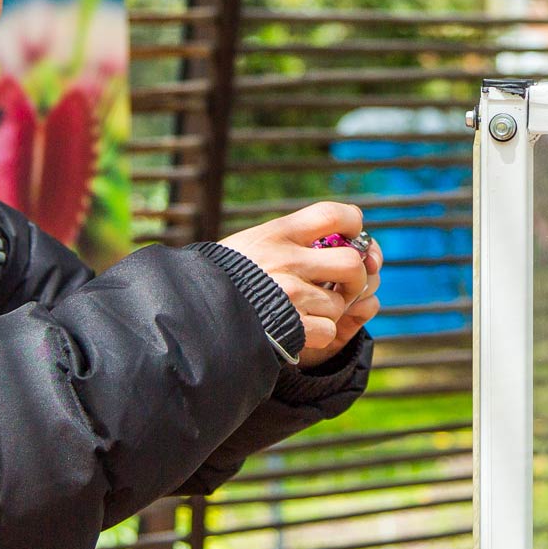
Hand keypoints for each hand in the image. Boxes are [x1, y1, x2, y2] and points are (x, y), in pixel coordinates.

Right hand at [219, 201, 381, 368]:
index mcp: (278, 233)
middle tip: (343, 285)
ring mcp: (289, 294)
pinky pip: (328, 330)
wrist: (192, 310)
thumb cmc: (225, 275)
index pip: (332, 214)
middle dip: (355, 277)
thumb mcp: (251, 242)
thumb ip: (289, 239)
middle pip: (351, 262)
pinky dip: (318, 333)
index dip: (353, 222)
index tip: (353, 234)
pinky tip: (297, 329)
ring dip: (330, 311)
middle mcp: (286, 260)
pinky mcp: (290, 325)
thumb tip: (339, 241)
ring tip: (305, 310)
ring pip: (339, 303)